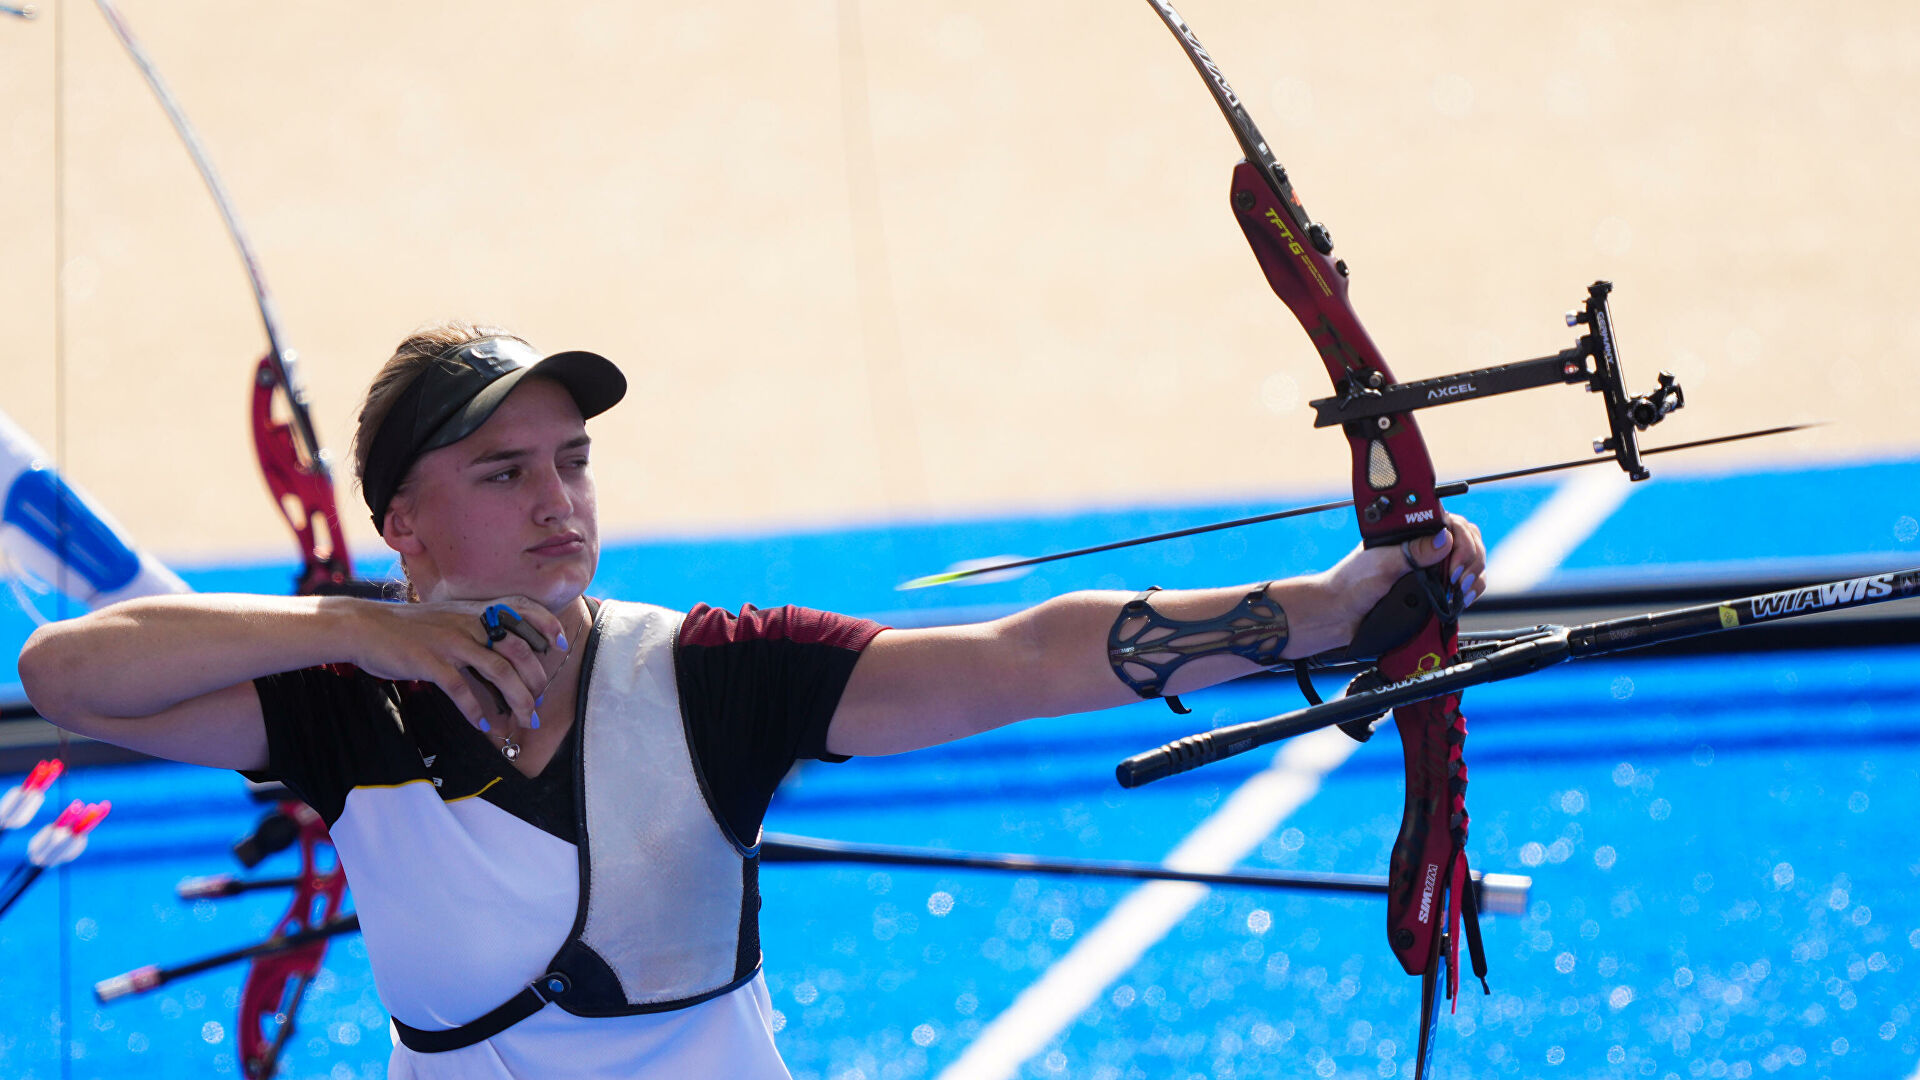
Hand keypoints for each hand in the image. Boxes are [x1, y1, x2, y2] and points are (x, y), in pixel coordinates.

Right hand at [347, 597, 568, 730]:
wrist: (365, 626)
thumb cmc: (411, 628)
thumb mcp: (449, 618)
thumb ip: (476, 630)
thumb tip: (502, 658)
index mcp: (475, 611)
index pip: (521, 608)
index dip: (545, 625)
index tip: (559, 645)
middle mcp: (469, 622)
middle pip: (518, 649)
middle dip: (535, 680)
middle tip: (539, 703)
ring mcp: (451, 641)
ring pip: (498, 670)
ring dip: (517, 699)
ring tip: (524, 720)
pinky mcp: (430, 661)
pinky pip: (461, 688)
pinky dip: (475, 709)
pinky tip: (482, 725)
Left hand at [1326, 513, 1489, 634]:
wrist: (1341, 615)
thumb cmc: (1352, 584)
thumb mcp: (1382, 564)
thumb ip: (1412, 552)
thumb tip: (1444, 539)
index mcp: (1410, 532)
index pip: (1451, 523)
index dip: (1460, 541)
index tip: (1453, 564)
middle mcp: (1423, 546)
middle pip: (1467, 540)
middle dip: (1470, 559)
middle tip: (1457, 580)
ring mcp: (1432, 567)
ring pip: (1471, 560)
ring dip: (1474, 574)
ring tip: (1462, 590)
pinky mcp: (1436, 588)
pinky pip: (1467, 582)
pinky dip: (1473, 588)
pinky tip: (1465, 597)